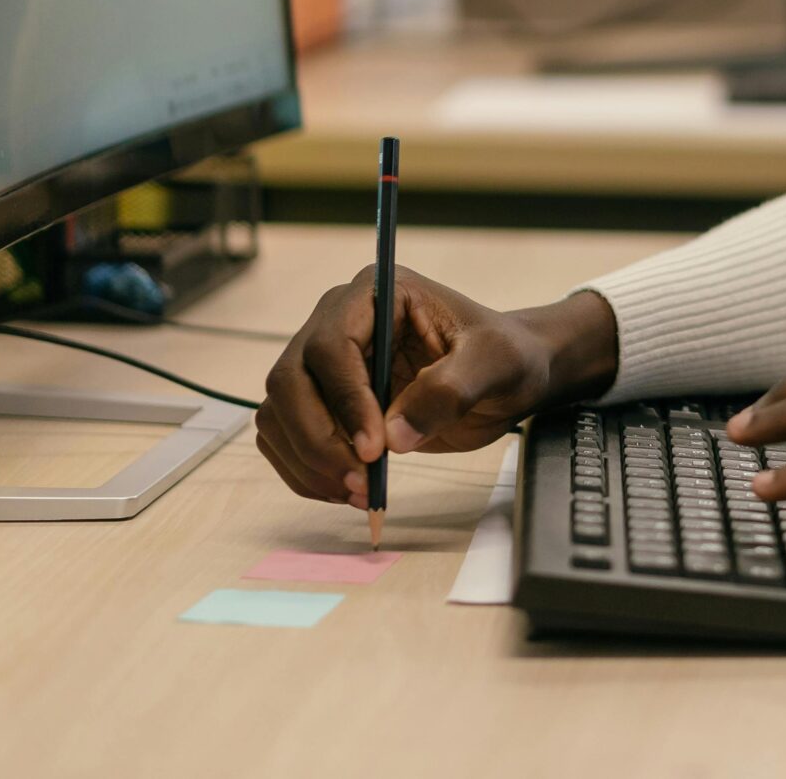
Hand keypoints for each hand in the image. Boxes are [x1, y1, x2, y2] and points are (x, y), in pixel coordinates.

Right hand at [255, 271, 618, 507]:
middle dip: (319, 439)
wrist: (506, 376)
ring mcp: (324, 363)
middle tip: (361, 483)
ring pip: (280, 412)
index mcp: (376, 292)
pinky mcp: (323, 402)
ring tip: (360, 493)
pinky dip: (306, 471)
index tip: (375, 448)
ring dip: (309, 461)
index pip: (332, 344)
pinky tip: (346, 490)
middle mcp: (337, 321)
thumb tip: (393, 434)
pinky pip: (286, 436)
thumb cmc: (504, 356)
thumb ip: (451, 390)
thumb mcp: (496, 363)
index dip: (345, 400)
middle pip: (290, 380)